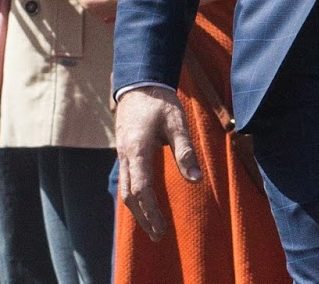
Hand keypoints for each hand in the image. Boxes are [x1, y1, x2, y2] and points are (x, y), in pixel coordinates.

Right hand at [116, 86, 199, 242]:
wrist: (138, 82)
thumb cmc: (160, 101)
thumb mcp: (177, 122)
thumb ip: (185, 151)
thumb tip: (196, 180)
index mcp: (137, 150)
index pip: (141, 189)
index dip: (151, 211)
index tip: (162, 228)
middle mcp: (125, 155)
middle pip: (129, 195)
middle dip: (143, 218)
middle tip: (158, 236)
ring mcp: (122, 153)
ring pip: (125, 189)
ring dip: (137, 210)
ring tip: (152, 226)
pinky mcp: (124, 150)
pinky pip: (126, 179)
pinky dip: (134, 196)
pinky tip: (144, 203)